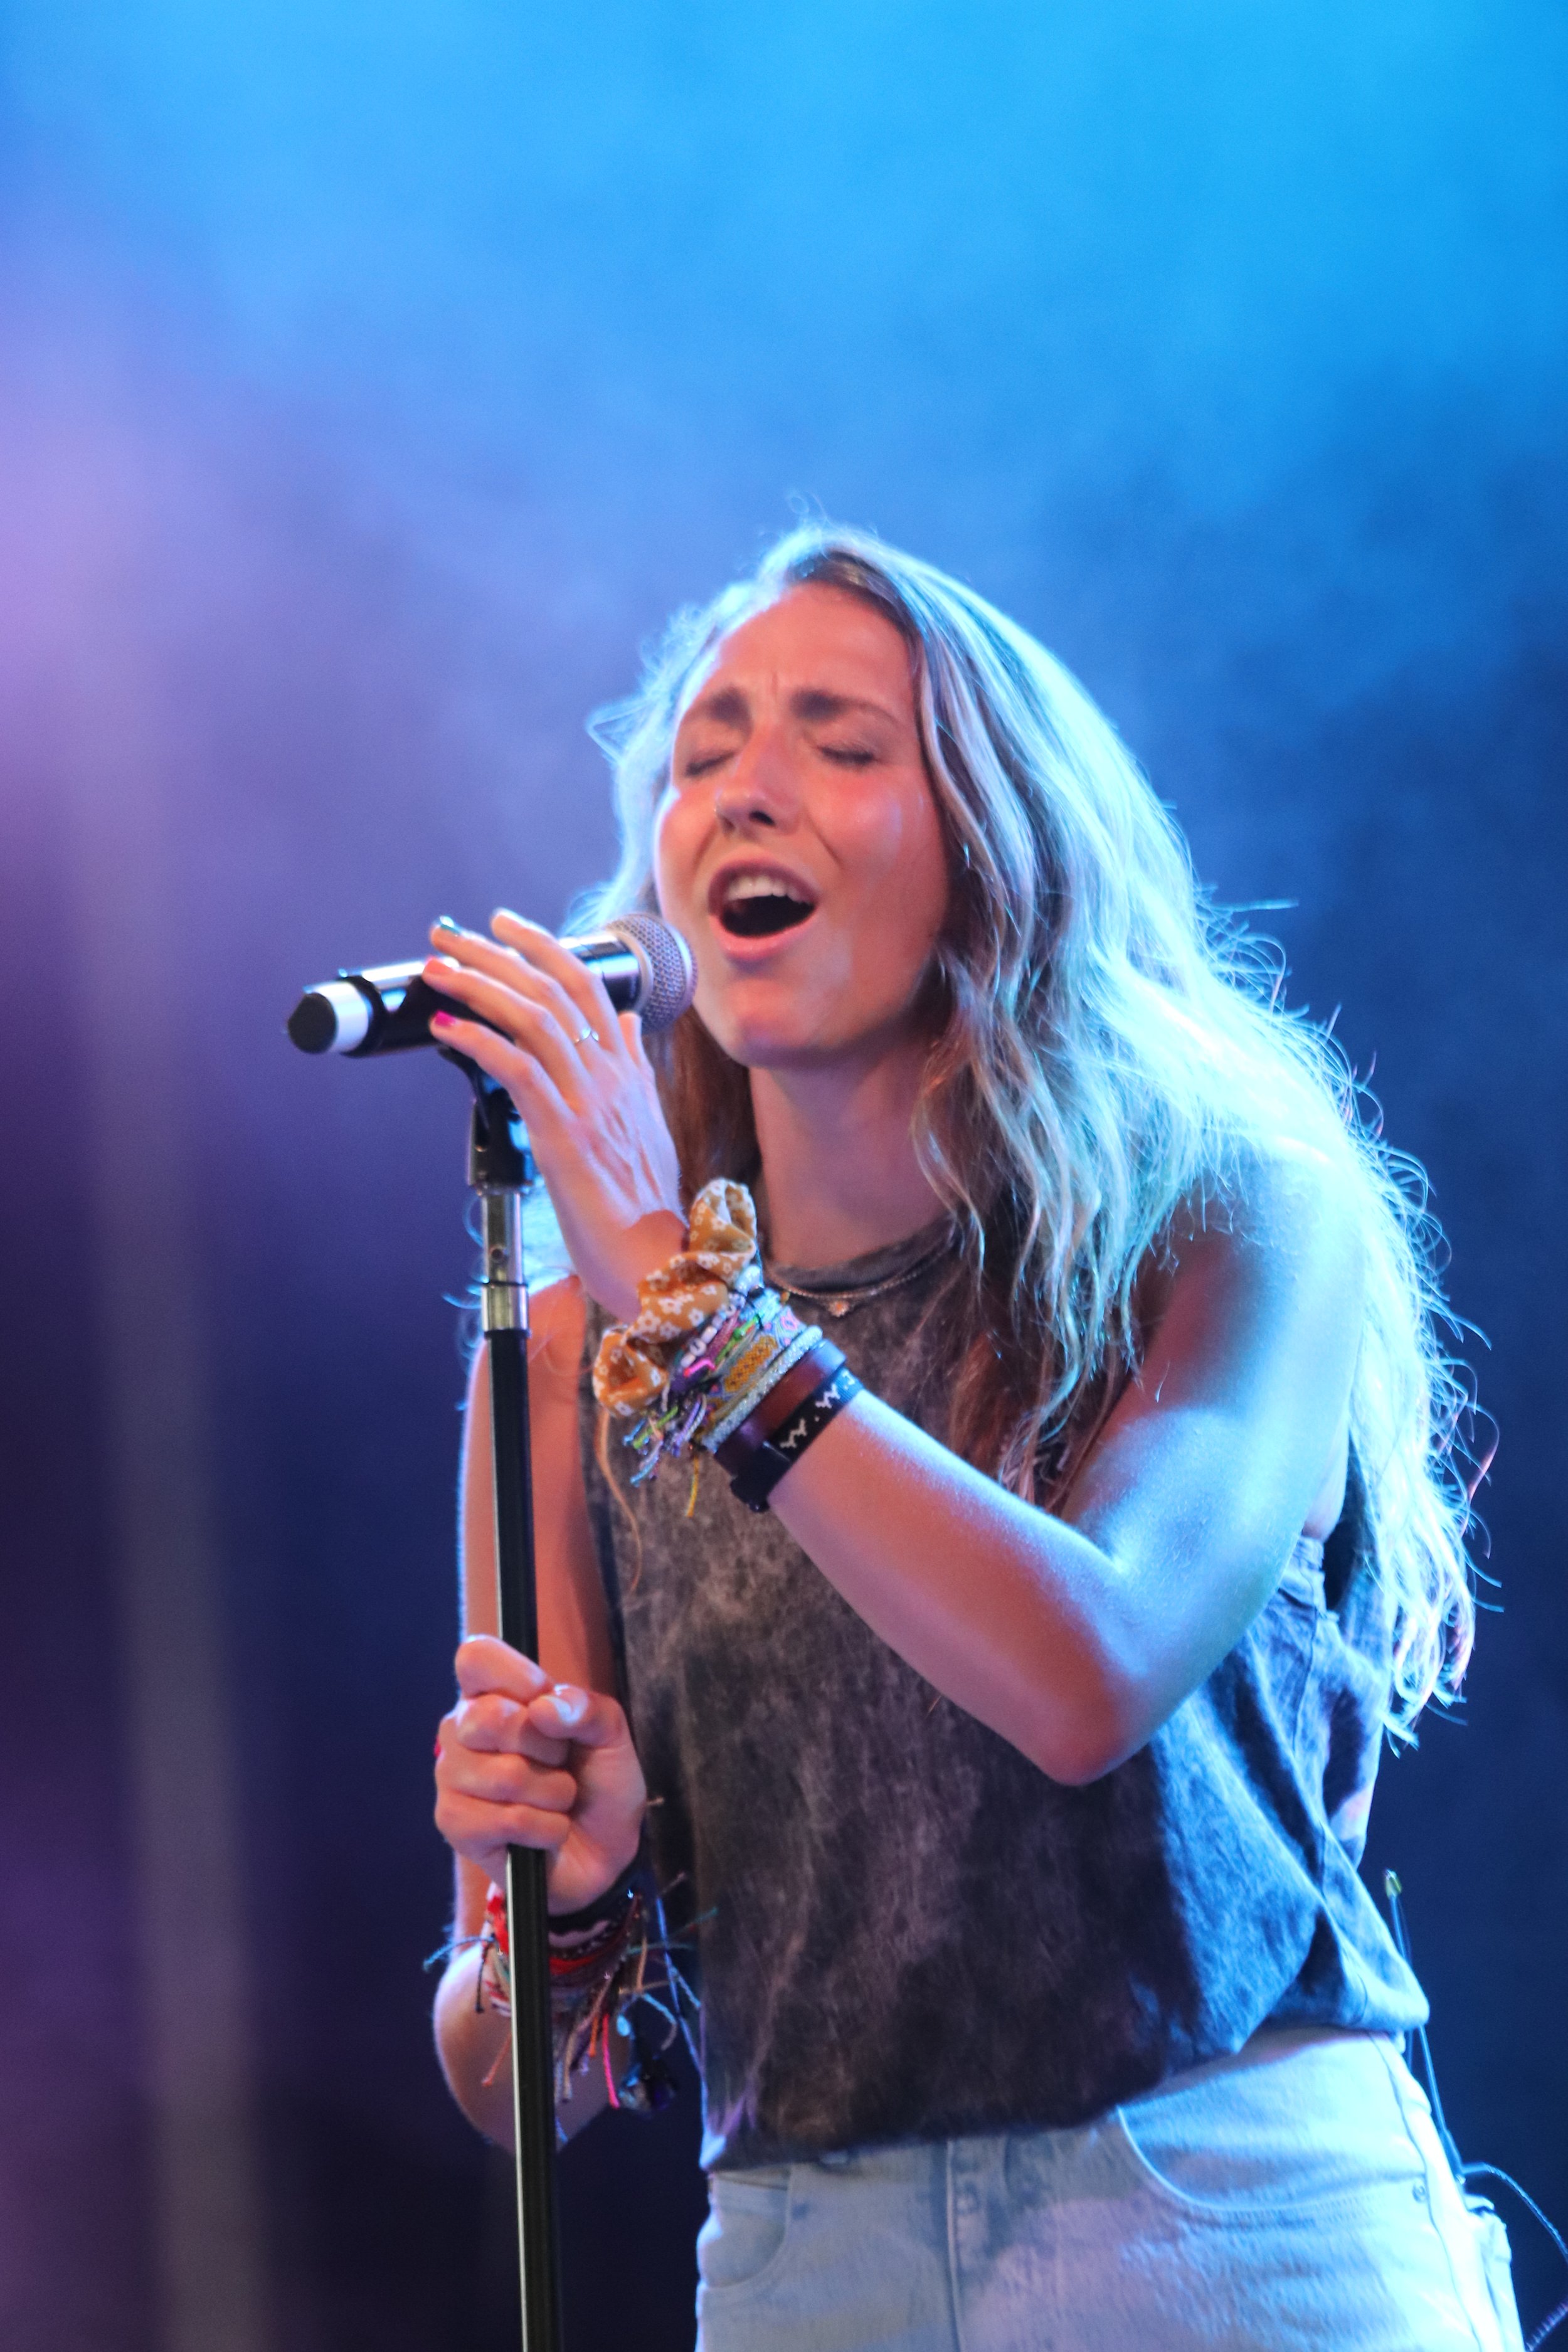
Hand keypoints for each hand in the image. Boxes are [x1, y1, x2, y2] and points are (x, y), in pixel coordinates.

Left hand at [423, 912, 684, 1319]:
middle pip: (554, 988)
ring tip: (439, 969)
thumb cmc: (644, 1205)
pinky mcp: (564, 1135)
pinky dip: (478, 1041)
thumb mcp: (648, 1123)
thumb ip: (635, 1068)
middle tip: (451, 934)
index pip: (589, 984)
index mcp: (627, 1072)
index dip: (545, 946)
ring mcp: (590, 1103)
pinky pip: (517, 1070)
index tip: (504, 925)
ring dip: (479, 985)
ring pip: (534, 1017)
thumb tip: (628, 1024)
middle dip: (496, 952)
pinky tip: (446, 1029)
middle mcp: (611, 1077)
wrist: (658, 1261)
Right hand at [435, 1635, 646, 1911]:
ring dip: (552, 1794)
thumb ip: (586, 1708)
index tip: (543, 1699)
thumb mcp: (610, 1735)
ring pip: (505, 1775)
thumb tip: (543, 1708)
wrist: (603, 1852)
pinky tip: (544, 1832)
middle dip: (547, 1748)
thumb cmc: (598, 1782)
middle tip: (559, 1763)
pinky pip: (508, 1819)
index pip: (476, 1658)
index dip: (515, 1676)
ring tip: (555, 1801)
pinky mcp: (453, 1823)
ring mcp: (452, 1777)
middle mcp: (462, 1729)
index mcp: (494, 1694)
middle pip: (488, 1718)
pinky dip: (545, 1828)